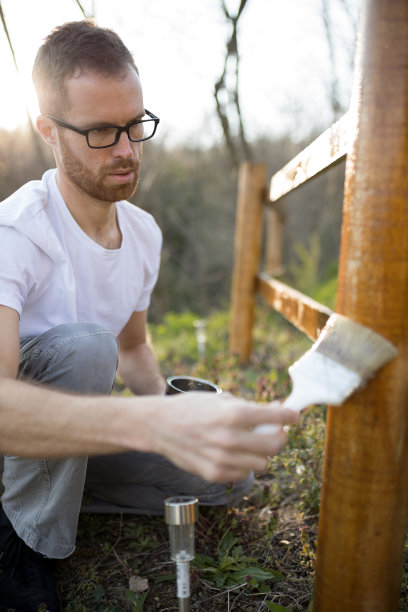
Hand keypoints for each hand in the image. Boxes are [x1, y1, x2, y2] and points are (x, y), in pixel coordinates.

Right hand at [150, 393, 298, 482]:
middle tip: (275, 431)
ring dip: (261, 452)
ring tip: (248, 442)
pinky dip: (244, 464)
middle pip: (275, 445)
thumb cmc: (191, 408)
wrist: (159, 426)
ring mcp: (222, 459)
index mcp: (233, 414)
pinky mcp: (215, 474)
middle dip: (280, 437)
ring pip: (262, 463)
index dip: (290, 416)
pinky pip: (244, 473)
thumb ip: (250, 408)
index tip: (294, 416)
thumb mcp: (221, 400)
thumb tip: (278, 413)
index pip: (276, 418)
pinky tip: (233, 453)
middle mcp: (230, 438)